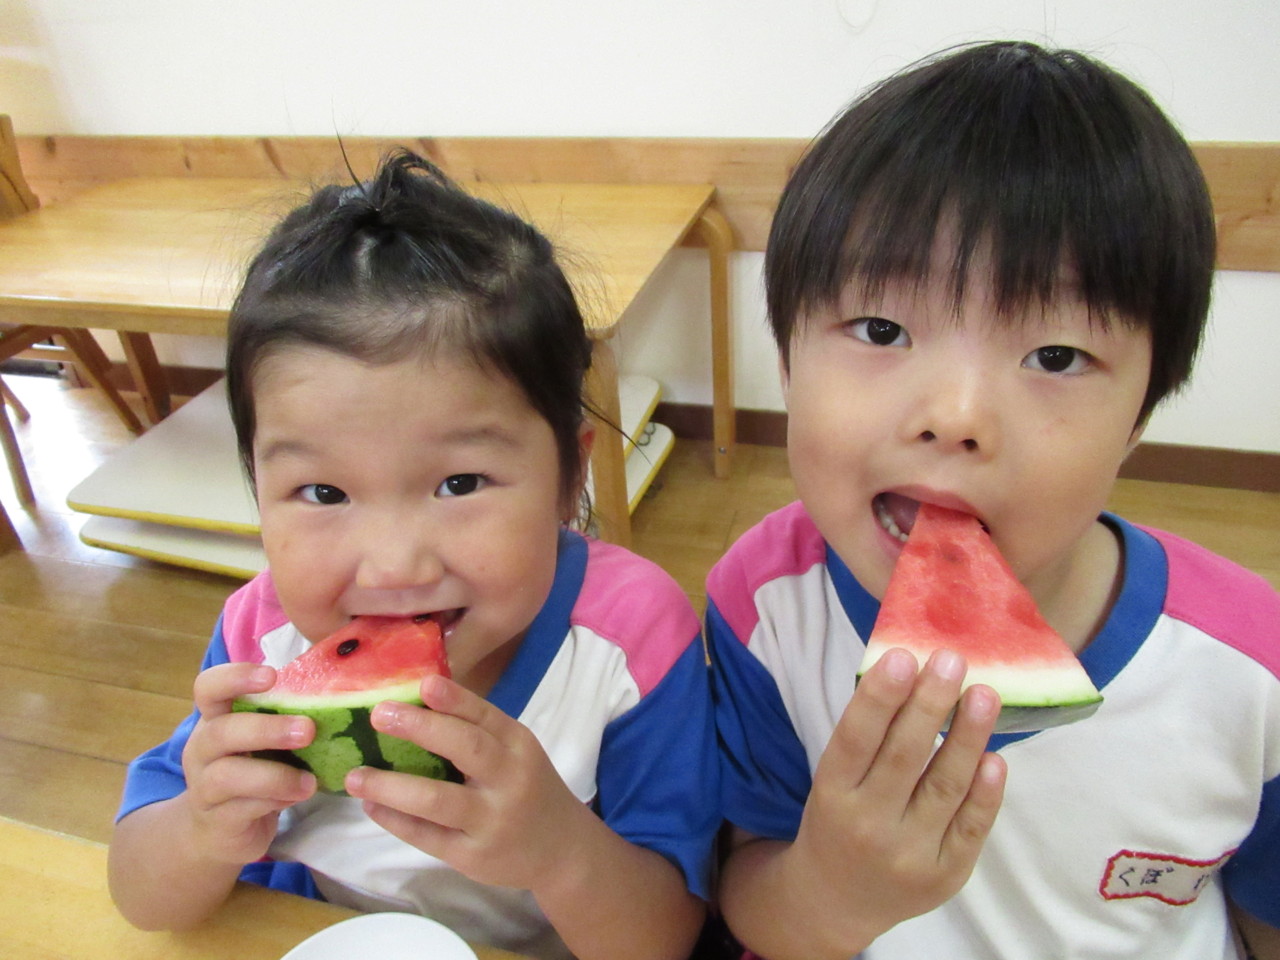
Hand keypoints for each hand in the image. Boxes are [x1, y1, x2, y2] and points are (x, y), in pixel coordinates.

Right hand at [180, 663, 317, 865]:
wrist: (219, 832)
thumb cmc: (252, 770)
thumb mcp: (263, 740)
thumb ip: (285, 716)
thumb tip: (339, 692)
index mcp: (215, 718)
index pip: (209, 687)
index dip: (236, 677)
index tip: (271, 676)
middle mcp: (202, 748)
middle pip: (221, 731)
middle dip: (267, 728)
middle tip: (308, 730)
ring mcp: (204, 786)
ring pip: (228, 775)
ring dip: (275, 775)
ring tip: (310, 781)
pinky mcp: (217, 820)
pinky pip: (242, 808)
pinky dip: (274, 801)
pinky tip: (298, 797)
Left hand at [346, 674, 588, 890]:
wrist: (560, 852)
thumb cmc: (527, 788)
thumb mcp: (517, 753)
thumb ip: (478, 730)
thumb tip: (419, 698)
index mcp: (519, 746)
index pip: (486, 716)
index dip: (455, 699)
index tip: (423, 683)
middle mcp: (509, 780)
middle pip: (466, 749)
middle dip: (420, 729)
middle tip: (378, 715)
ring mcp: (491, 821)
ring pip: (436, 800)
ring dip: (390, 786)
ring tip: (355, 776)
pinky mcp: (472, 856)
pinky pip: (427, 836)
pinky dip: (394, 820)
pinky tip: (371, 807)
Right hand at [786, 647, 1006, 950]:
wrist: (837, 901)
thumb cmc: (840, 819)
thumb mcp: (834, 781)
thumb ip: (868, 737)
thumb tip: (916, 672)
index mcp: (831, 794)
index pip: (855, 739)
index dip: (879, 698)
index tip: (903, 655)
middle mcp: (867, 826)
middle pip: (904, 757)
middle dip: (930, 705)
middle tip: (951, 660)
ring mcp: (908, 855)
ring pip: (944, 787)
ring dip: (968, 737)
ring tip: (984, 694)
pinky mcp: (944, 876)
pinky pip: (970, 828)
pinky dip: (986, 792)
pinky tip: (996, 757)